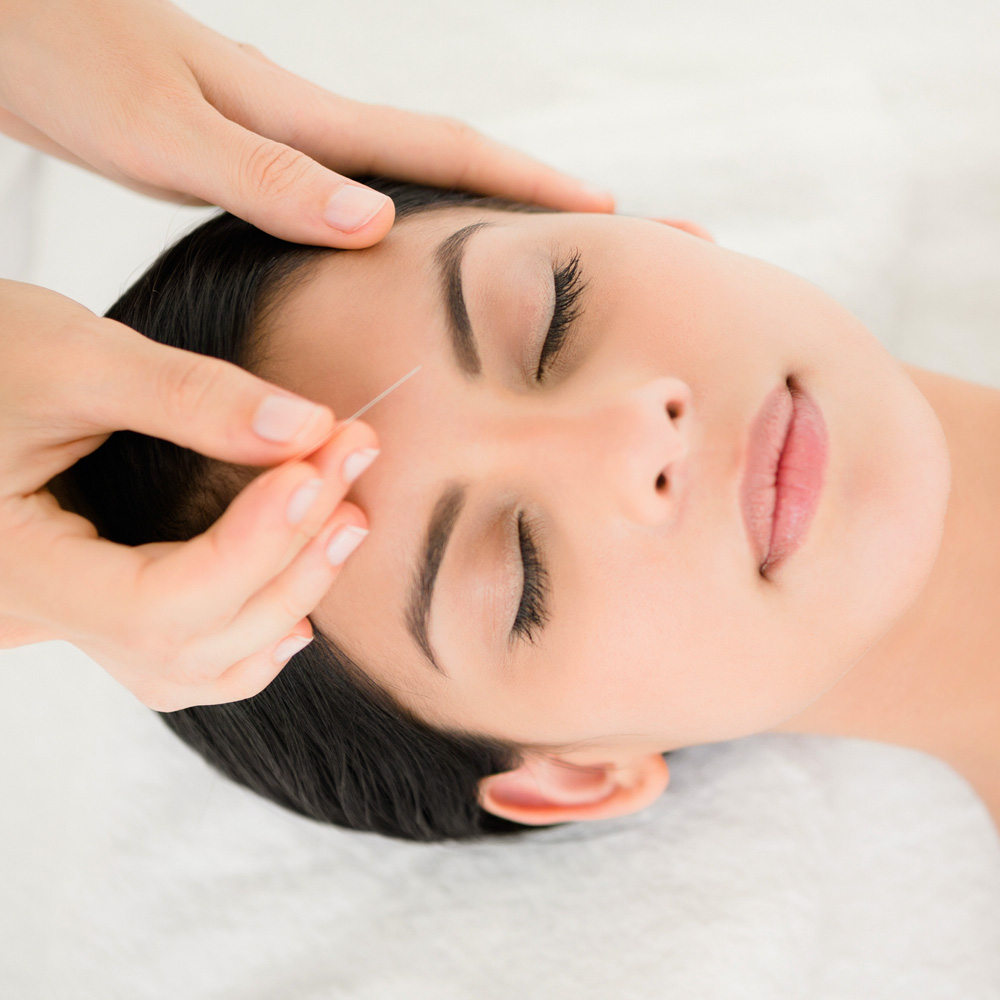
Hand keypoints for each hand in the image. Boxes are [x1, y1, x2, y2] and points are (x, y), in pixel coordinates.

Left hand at [0, 0, 612, 247]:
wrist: (4, 14)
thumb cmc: (65, 62)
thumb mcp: (164, 132)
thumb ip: (268, 179)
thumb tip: (378, 220)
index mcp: (301, 124)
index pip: (443, 150)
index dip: (526, 182)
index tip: (603, 208)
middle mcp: (304, 126)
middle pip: (440, 157)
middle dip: (521, 191)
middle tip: (585, 230)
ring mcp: (279, 135)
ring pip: (399, 173)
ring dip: (466, 203)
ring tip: (513, 247)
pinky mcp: (247, 150)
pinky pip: (345, 188)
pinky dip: (395, 213)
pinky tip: (390, 241)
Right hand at [0, 278, 375, 710]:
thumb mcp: (73, 355)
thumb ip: (190, 396)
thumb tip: (310, 430)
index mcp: (12, 567)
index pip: (154, 603)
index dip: (254, 544)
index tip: (321, 464)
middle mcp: (33, 616)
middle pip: (188, 640)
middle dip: (290, 561)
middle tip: (351, 464)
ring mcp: (64, 619)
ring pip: (191, 664)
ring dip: (284, 599)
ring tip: (344, 521)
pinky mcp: (96, 600)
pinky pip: (177, 654)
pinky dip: (248, 631)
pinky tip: (298, 598)